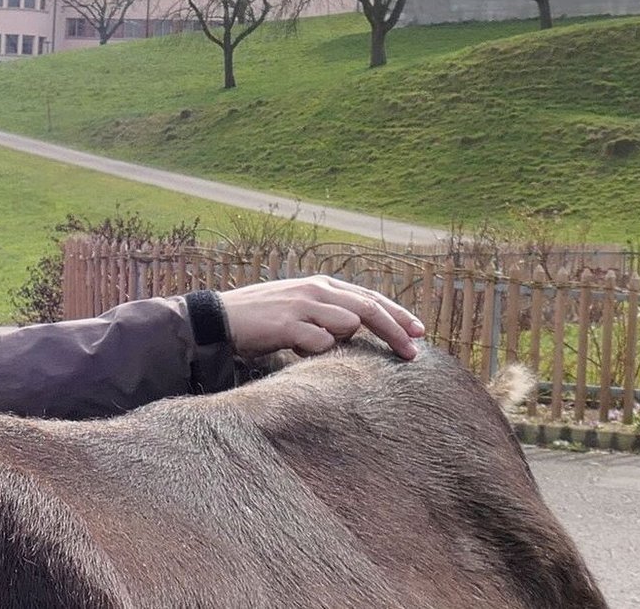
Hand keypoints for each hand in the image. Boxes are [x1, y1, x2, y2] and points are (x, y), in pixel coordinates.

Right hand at [219, 275, 424, 360]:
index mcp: (321, 285)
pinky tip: (297, 351)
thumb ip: (327, 316)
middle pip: (368, 308)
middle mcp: (316, 290)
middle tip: (413, 353)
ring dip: (342, 342)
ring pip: (347, 324)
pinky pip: (321, 342)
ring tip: (312, 347)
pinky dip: (317, 352)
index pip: (369, 297)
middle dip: (395, 330)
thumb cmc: (261, 320)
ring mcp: (302, 305)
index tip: (419, 332)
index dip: (397, 314)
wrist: (220, 319)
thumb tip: (358, 331)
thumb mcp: (299, 310)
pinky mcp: (288, 323)